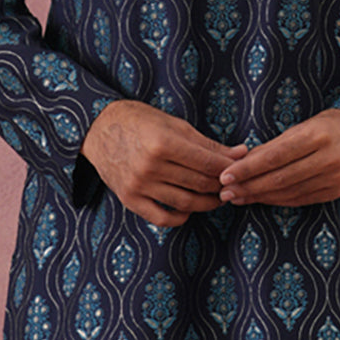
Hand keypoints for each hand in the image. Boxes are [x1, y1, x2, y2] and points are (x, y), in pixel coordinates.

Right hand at [81, 100, 247, 226]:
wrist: (98, 129)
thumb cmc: (140, 121)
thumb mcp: (174, 125)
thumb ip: (207, 144)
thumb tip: (241, 153)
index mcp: (162, 143)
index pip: (207, 164)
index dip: (229, 169)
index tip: (240, 169)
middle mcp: (150, 167)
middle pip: (199, 184)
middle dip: (221, 185)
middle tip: (231, 184)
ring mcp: (139, 185)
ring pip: (185, 203)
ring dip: (207, 203)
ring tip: (216, 196)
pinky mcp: (130, 199)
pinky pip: (162, 218)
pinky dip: (181, 217)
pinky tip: (189, 209)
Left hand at [217, 109, 339, 206]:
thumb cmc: (332, 126)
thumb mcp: (306, 125)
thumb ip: (277, 144)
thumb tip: (244, 160)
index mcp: (317, 136)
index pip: (275, 156)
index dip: (248, 168)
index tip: (226, 175)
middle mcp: (327, 159)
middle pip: (279, 178)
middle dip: (248, 187)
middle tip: (225, 192)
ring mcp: (334, 178)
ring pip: (288, 192)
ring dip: (259, 197)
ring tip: (237, 197)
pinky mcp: (336, 192)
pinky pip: (300, 199)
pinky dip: (277, 201)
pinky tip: (260, 199)